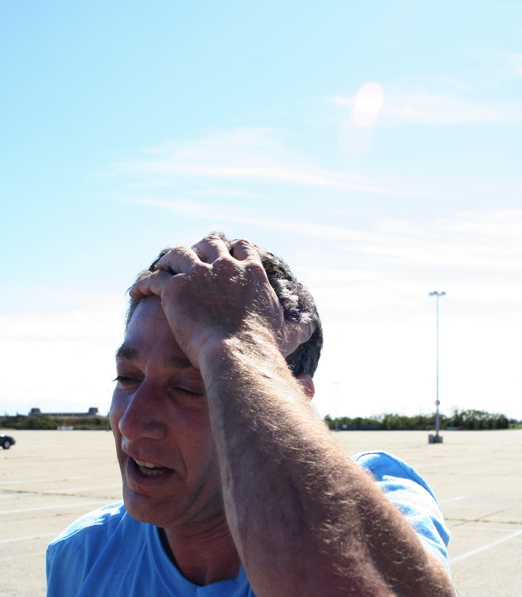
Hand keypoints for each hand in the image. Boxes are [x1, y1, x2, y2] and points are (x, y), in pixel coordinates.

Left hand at [129, 234, 314, 366]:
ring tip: (162, 266)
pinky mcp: (175, 288)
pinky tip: (136, 291)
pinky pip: (155, 277)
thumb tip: (311, 326)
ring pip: (179, 253)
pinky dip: (145, 282)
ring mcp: (199, 274)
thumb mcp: (286, 334)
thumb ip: (299, 327)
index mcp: (251, 272)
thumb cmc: (262, 349)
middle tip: (189, 255)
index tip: (222, 253)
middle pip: (209, 242)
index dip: (230, 248)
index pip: (241, 246)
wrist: (237, 355)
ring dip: (169, 258)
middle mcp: (225, 266)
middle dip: (199, 246)